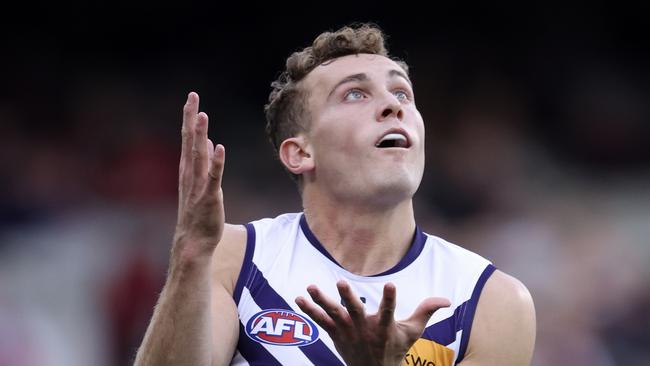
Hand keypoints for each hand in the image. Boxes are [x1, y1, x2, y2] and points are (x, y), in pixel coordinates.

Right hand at [173, 92, 225, 261]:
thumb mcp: (200, 184)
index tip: (191, 99)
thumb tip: (210, 143)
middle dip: (190, 119)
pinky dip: (216, 162)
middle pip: (189, 141)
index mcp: (188, 170)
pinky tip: (219, 147)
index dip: (189, 118)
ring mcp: (198, 186)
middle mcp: (190, 175)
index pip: (187, 139)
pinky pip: (213, 177)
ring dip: (200, 135)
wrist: (193, 243)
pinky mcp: (210, 197)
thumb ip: (205, 163)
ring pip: (198, 156)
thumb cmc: (197, 214)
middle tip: (192, 97)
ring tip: (202, 115)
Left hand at [295, 281, 449, 365]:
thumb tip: (447, 299)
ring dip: (322, 301)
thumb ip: (426, 312)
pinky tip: (299, 298)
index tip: (391, 284)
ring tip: (311, 287)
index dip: (390, 298)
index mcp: (385, 327)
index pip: (390, 311)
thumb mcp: (413, 331)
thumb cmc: (395, 348)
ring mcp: (348, 332)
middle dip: (347, 297)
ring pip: (333, 315)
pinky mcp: (336, 335)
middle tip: (341, 282)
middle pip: (355, 311)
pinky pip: (321, 321)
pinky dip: (310, 310)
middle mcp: (364, 330)